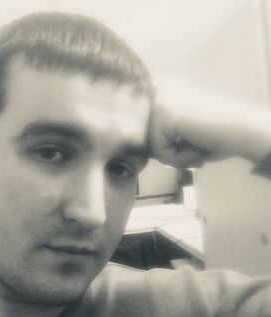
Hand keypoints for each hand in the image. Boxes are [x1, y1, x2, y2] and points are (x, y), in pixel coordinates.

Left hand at [148, 82, 270, 167]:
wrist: (245, 132)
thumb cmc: (218, 136)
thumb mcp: (180, 132)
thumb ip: (158, 134)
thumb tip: (137, 147)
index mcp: (162, 91)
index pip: (146, 132)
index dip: (168, 147)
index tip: (193, 141)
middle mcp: (159, 91)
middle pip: (147, 140)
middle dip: (172, 153)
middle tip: (198, 145)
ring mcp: (160, 100)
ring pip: (152, 148)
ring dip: (176, 157)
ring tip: (199, 145)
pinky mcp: (165, 115)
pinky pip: (160, 152)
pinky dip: (179, 158)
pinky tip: (198, 146)